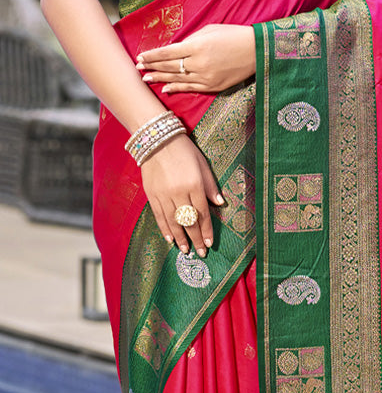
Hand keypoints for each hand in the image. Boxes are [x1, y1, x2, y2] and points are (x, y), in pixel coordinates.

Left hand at [136, 24, 254, 93]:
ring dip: (160, 79)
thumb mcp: (208, 31)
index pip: (168, 53)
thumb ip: (190, 40)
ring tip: (146, 78)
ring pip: (177, 79)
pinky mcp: (212, 86)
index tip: (140, 56)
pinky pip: (190, 88)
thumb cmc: (231, 36)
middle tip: (138, 68)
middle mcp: (198, 63)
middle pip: (169, 67)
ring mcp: (205, 77)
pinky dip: (176, 88)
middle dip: (152, 67)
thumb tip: (175, 50)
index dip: (152, 56)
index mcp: (196, 46)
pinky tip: (165, 88)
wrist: (254, 52)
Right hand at [140, 134, 222, 254]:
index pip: (203, 214)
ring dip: (181, 238)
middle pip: (189, 221)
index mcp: (194, 185)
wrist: (157, 139)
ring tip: (185, 250)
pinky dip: (165, 229)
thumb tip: (220, 203)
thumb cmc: (184, 150)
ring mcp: (164, 195)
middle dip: (196, 239)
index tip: (209, 243)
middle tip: (201, 253)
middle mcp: (179, 192)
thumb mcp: (202, 164)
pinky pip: (159, 216)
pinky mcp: (152, 194)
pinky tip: (170, 239)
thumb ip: (210, 185)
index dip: (206, 231)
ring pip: (174, 222)